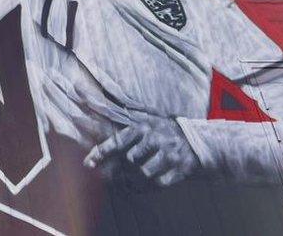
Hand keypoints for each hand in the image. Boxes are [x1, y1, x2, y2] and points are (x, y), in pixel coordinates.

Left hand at [83, 117, 199, 186]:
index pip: (118, 140)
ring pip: (144, 173)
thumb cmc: (162, 130)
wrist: (197, 141)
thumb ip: (118, 110)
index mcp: (143, 126)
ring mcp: (170, 154)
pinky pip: (159, 184)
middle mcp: (156, 139)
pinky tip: (144, 184)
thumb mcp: (144, 117)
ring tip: (129, 180)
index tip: (88, 163)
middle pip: (130, 159)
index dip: (101, 153)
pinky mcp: (181, 169)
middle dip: (119, 170)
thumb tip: (85, 94)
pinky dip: (149, 187)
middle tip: (110, 176)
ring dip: (135, 180)